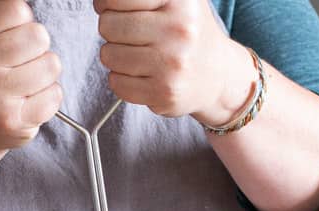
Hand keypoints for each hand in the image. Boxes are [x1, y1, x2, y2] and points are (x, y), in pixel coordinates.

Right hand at [0, 0, 62, 154]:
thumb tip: (29, 7)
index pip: (16, 9)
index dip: (23, 22)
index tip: (11, 39)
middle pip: (38, 36)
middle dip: (38, 47)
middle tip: (22, 63)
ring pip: (51, 65)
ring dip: (45, 73)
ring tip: (25, 83)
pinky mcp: (13, 120)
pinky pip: (54, 95)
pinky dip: (49, 97)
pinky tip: (30, 102)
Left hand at [95, 0, 252, 125]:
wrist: (217, 75)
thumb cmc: (187, 34)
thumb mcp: (174, 0)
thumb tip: (100, 1)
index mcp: (180, 0)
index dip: (107, 4)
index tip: (113, 9)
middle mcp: (178, 30)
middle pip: (108, 25)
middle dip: (112, 30)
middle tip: (130, 35)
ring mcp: (171, 64)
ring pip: (108, 55)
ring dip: (115, 56)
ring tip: (137, 55)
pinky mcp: (163, 93)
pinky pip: (116, 83)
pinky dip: (121, 80)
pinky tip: (140, 75)